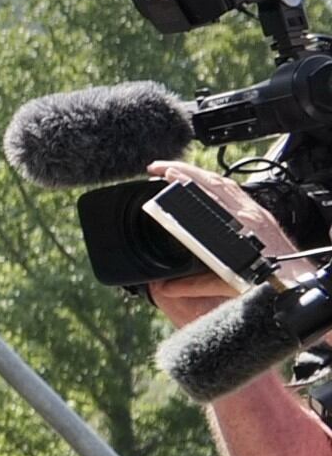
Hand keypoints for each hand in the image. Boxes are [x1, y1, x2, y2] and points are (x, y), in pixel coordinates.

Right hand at [146, 162, 300, 329]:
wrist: (299, 282)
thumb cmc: (271, 282)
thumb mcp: (226, 285)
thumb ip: (193, 285)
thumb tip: (167, 287)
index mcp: (242, 223)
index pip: (208, 193)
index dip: (184, 180)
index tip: (163, 174)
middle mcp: (250, 213)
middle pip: (215, 181)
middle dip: (183, 169)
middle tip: (157, 168)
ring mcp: (257, 212)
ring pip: (225, 183)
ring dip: (198, 174)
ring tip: (174, 171)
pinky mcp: (261, 216)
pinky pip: (235, 191)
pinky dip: (214, 183)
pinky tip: (202, 185)